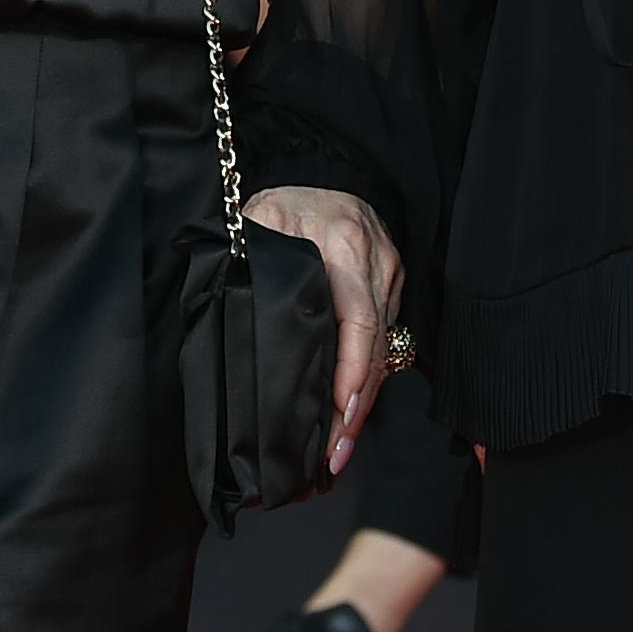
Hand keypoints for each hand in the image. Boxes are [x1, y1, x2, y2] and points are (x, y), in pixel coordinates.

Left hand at [242, 184, 401, 474]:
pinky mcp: (393, 291)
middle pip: (376, 348)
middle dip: (356, 407)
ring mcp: (392, 279)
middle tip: (334, 456)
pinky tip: (348, 417)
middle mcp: (379, 264)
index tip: (339, 413)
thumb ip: (253, 254)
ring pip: (384, 353)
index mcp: (346, 245)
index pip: (358, 319)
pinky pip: (385, 344)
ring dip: (363, 403)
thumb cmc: (287, 202)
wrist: (328, 175)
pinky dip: (367, 383)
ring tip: (338, 452)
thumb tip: (239, 299)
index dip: (351, 371)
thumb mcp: (260, 216)